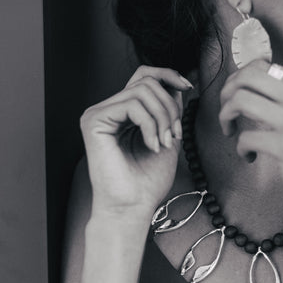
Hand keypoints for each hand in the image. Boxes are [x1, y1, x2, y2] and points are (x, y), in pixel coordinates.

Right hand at [80, 66, 192, 221]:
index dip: (168, 75)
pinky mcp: (94, 120)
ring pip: (142, 91)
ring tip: (163, 143)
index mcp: (124, 112)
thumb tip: (179, 84)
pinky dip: (150, 125)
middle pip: (147, 82)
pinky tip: (152, 146)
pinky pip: (132, 105)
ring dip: (163, 118)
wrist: (133, 207)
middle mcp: (108, 109)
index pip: (144, 76)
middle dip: (170, 107)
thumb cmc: (148, 181)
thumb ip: (170, 111)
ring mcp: (98, 113)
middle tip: (173, 136)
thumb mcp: (167, 137)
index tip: (189, 86)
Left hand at [218, 60, 282, 225]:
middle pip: (247, 76)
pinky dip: (241, 148)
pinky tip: (250, 157)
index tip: (234, 99)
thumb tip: (249, 87)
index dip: (238, 80)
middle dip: (226, 94)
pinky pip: (245, 137)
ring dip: (226, 116)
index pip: (262, 66)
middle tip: (227, 115)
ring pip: (240, 99)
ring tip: (232, 133)